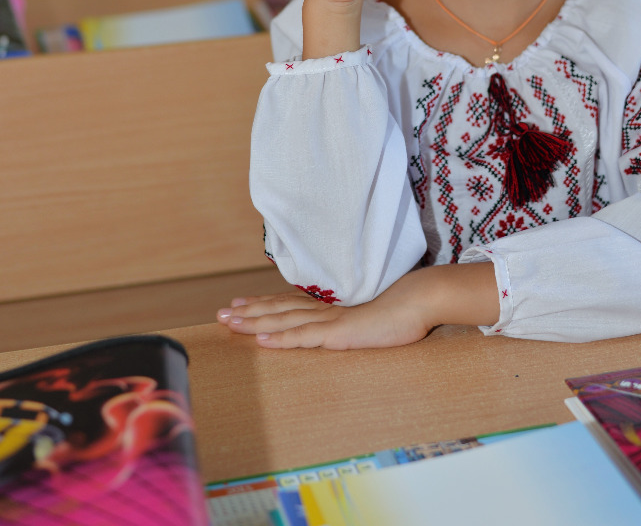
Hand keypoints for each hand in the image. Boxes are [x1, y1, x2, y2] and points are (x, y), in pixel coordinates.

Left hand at [216, 264, 500, 349]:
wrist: (419, 299)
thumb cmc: (401, 310)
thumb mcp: (371, 318)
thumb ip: (354, 321)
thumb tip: (346, 325)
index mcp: (331, 308)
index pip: (289, 305)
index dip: (262, 305)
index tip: (239, 305)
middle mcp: (325, 311)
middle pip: (279, 309)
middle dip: (248, 313)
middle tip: (220, 315)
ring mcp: (331, 321)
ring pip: (284, 321)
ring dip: (255, 323)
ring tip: (230, 323)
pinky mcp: (339, 333)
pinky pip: (305, 336)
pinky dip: (282, 338)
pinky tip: (263, 341)